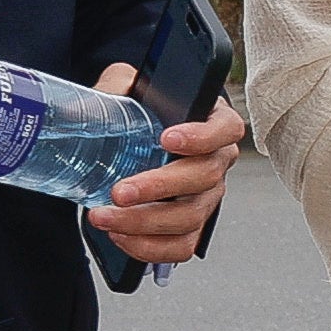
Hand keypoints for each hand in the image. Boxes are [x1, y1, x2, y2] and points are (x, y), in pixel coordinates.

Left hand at [86, 60, 244, 263]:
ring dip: (143, 222)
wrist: (129, 145)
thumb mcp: (130, 89)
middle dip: (158, 188)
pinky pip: (180, 247)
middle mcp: (217, 163)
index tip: (168, 138)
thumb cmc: (140, 115)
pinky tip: (119, 235)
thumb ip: (123, 83)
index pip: (226, 130)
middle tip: (120, 191)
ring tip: (104, 216)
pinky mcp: (190, 227)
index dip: (202, 137)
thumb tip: (113, 87)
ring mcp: (206, 198)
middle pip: (204, 179)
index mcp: (213, 124)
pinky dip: (147, 247)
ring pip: (189, 218)